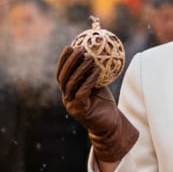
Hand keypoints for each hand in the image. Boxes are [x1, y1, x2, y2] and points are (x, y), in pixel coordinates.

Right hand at [56, 45, 137, 163]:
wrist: (111, 125)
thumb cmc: (104, 104)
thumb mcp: (97, 86)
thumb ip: (91, 73)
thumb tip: (94, 53)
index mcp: (68, 92)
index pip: (61, 73)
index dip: (63, 60)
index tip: (69, 46)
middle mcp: (67, 98)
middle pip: (64, 77)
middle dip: (70, 61)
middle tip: (80, 50)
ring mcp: (72, 105)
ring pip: (72, 84)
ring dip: (81, 69)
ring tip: (90, 58)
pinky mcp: (81, 110)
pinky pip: (82, 92)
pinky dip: (89, 80)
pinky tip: (97, 71)